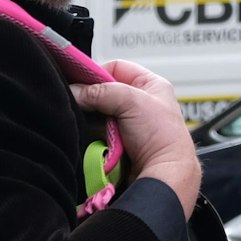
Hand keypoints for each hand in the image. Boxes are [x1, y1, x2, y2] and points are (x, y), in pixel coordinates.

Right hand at [71, 60, 201, 213]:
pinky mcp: (121, 141)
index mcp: (151, 85)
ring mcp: (131, 123)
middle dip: (93, 98)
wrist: (165, 173)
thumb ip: (101, 91)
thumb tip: (75, 91)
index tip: (81, 82)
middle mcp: (142, 102)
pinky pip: (99, 131)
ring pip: (99, 112)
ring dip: (93, 117)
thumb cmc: (163, 137)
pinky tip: (93, 135)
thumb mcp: (131, 102)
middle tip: (82, 102)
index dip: (98, 72)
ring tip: (91, 122)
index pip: (117, 67)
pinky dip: (94, 132)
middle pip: (105, 91)